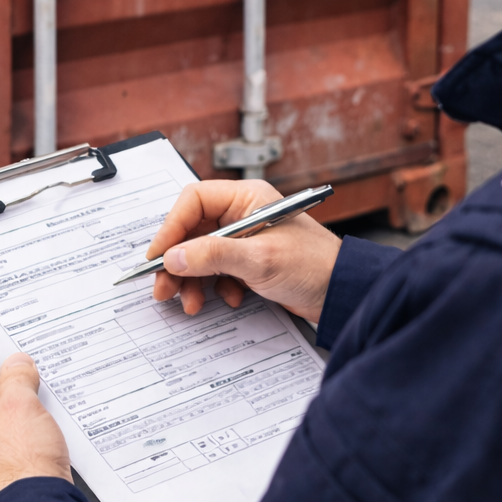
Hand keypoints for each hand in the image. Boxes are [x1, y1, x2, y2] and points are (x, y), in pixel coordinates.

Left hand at [0, 356, 70, 501]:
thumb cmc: (22, 464)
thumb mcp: (21, 405)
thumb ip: (17, 376)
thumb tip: (16, 362)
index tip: (18, 363)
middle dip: (14, 394)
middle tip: (35, 391)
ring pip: (2, 426)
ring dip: (24, 418)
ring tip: (42, 419)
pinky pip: (11, 447)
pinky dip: (27, 440)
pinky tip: (44, 439)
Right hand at [148, 180, 342, 321]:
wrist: (343, 293)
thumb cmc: (314, 266)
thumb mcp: (259, 260)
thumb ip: (213, 256)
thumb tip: (173, 257)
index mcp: (246, 198)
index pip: (193, 201)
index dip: (171, 228)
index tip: (158, 256)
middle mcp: (243, 213)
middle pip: (193, 230)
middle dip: (178, 261)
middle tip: (163, 288)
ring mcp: (246, 238)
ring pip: (202, 254)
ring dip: (193, 279)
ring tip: (191, 303)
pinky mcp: (250, 261)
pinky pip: (218, 270)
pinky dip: (214, 287)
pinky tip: (227, 299)